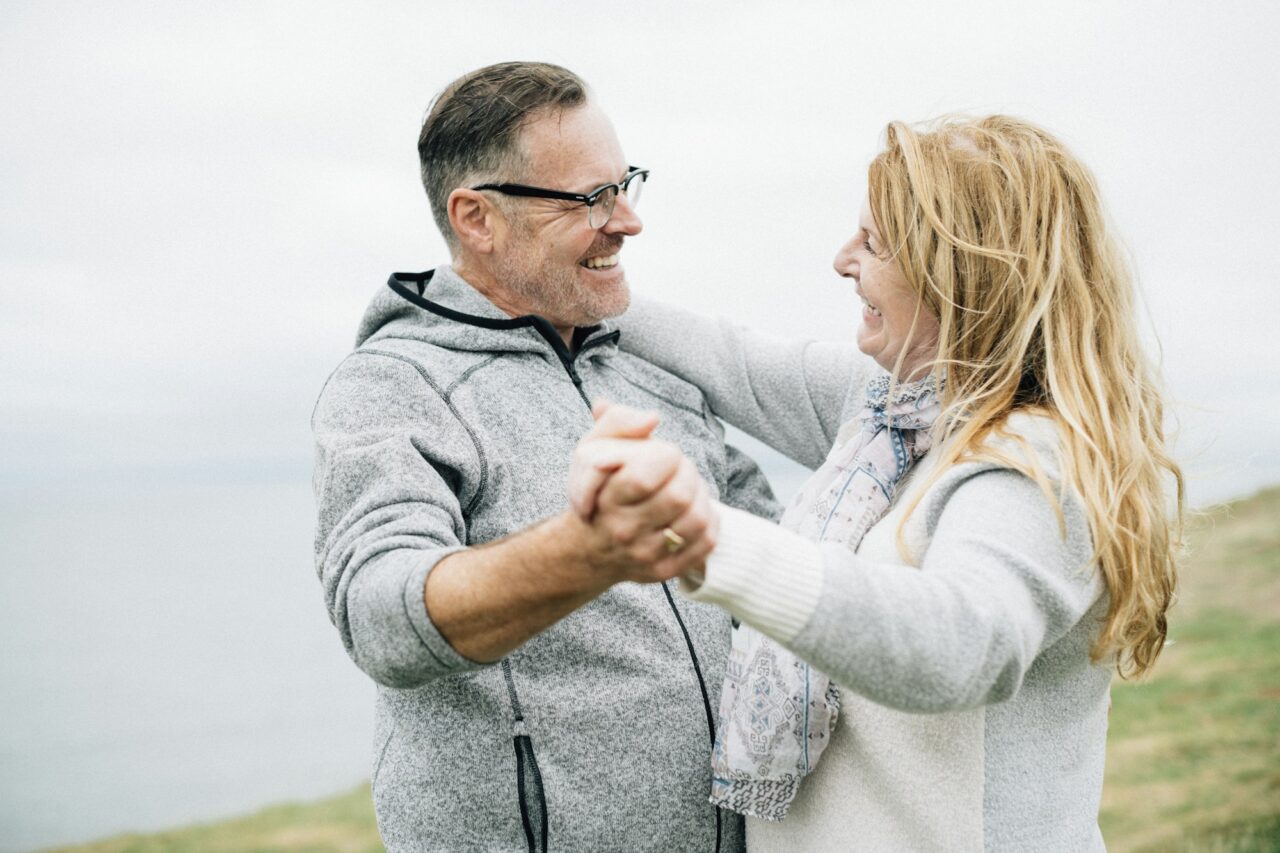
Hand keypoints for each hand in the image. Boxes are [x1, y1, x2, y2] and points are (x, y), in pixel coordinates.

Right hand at [568, 401, 718, 582]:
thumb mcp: (593, 449)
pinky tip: (695, 509)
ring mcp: (644, 555)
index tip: (663, 454)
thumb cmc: (599, 491)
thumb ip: (618, 423)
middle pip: (677, 497)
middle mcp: (623, 531)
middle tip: (680, 469)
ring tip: (688, 489)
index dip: (665, 457)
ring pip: (696, 519)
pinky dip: (709, 521)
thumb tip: (652, 418)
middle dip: (688, 473)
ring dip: (701, 496)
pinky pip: (705, 542)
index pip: (644, 477)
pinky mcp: (663, 571)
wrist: (589, 548)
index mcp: (606, 499)